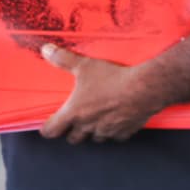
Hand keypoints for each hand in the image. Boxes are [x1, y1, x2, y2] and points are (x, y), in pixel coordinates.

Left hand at [39, 44, 160, 144]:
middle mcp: (88, 126)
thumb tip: (46, 50)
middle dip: (70, 132)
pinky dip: (112, 131)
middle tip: (72, 121)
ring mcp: (106, 132)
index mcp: (74, 113)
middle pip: (73, 139)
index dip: (47, 129)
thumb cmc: (112, 79)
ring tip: (94, 119)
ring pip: (94, 139)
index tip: (47, 126)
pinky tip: (114, 119)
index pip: (52, 131)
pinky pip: (114, 137)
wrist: (143, 90)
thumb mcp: (84, 65)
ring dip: (91, 132)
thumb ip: (63, 59)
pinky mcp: (123, 134)